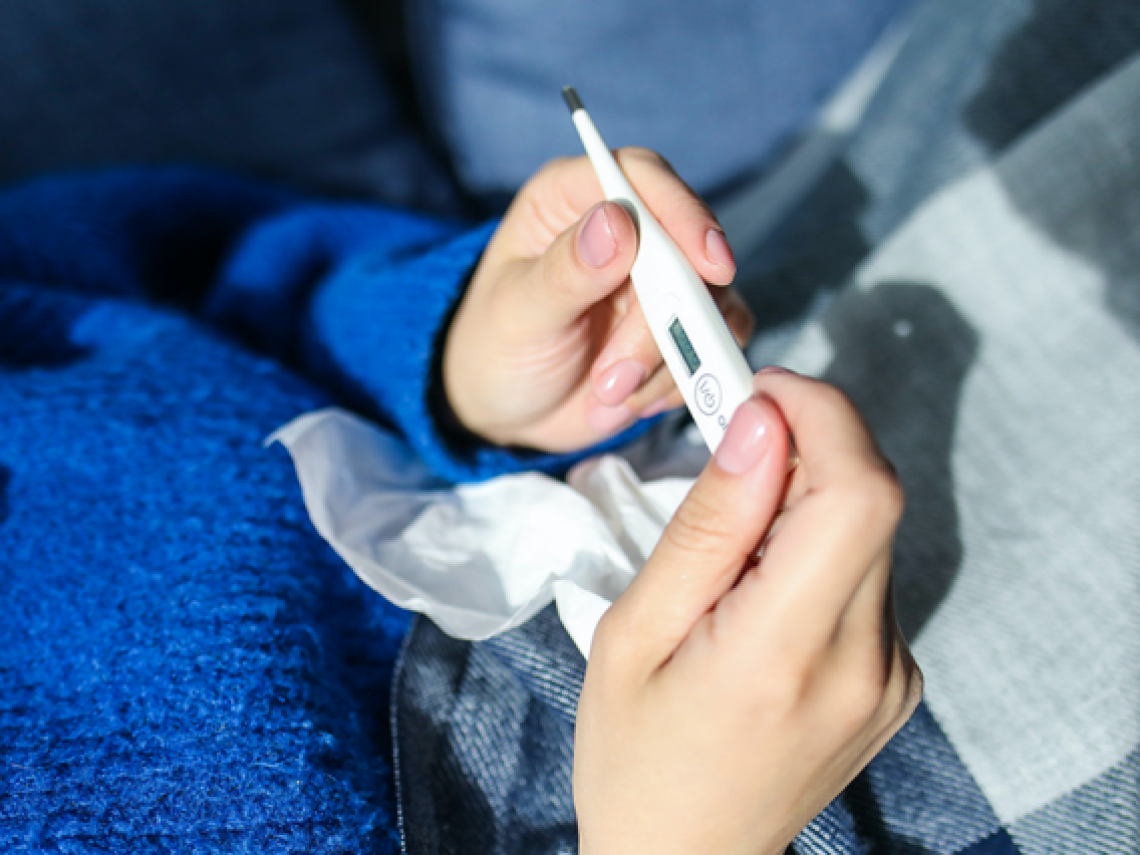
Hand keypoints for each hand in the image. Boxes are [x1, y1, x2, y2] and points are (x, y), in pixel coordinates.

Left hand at [443, 149, 752, 451]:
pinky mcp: (681, 325)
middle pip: (686, 250)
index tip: (710, 266)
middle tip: (614, 379)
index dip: (682, 212)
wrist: (507, 412)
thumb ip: (567, 270)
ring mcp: (659, 279)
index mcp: (572, 198)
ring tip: (607, 394)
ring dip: (666, 362)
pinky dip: (680, 380)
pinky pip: (715, 344)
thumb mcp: (519, 312)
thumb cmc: (497, 348)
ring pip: (709, 303)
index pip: (640, 176)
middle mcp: (625, 228)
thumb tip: (618, 221)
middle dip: (661, 325)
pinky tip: (633, 399)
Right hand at [573, 369, 922, 854]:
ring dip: (806, 501)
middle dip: (806, 444)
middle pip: (872, 498)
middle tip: (730, 443)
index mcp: (783, 653)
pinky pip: (866, 574)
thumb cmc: (635, 755)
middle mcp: (862, 664)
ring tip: (730, 547)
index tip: (759, 390)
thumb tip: (760, 427)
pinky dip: (816, 549)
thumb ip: (706, 527)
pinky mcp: (896, 678)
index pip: (858, 492)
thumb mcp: (633, 634)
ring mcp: (891, 676)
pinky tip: (758, 591)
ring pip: (868, 530)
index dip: (822, 414)